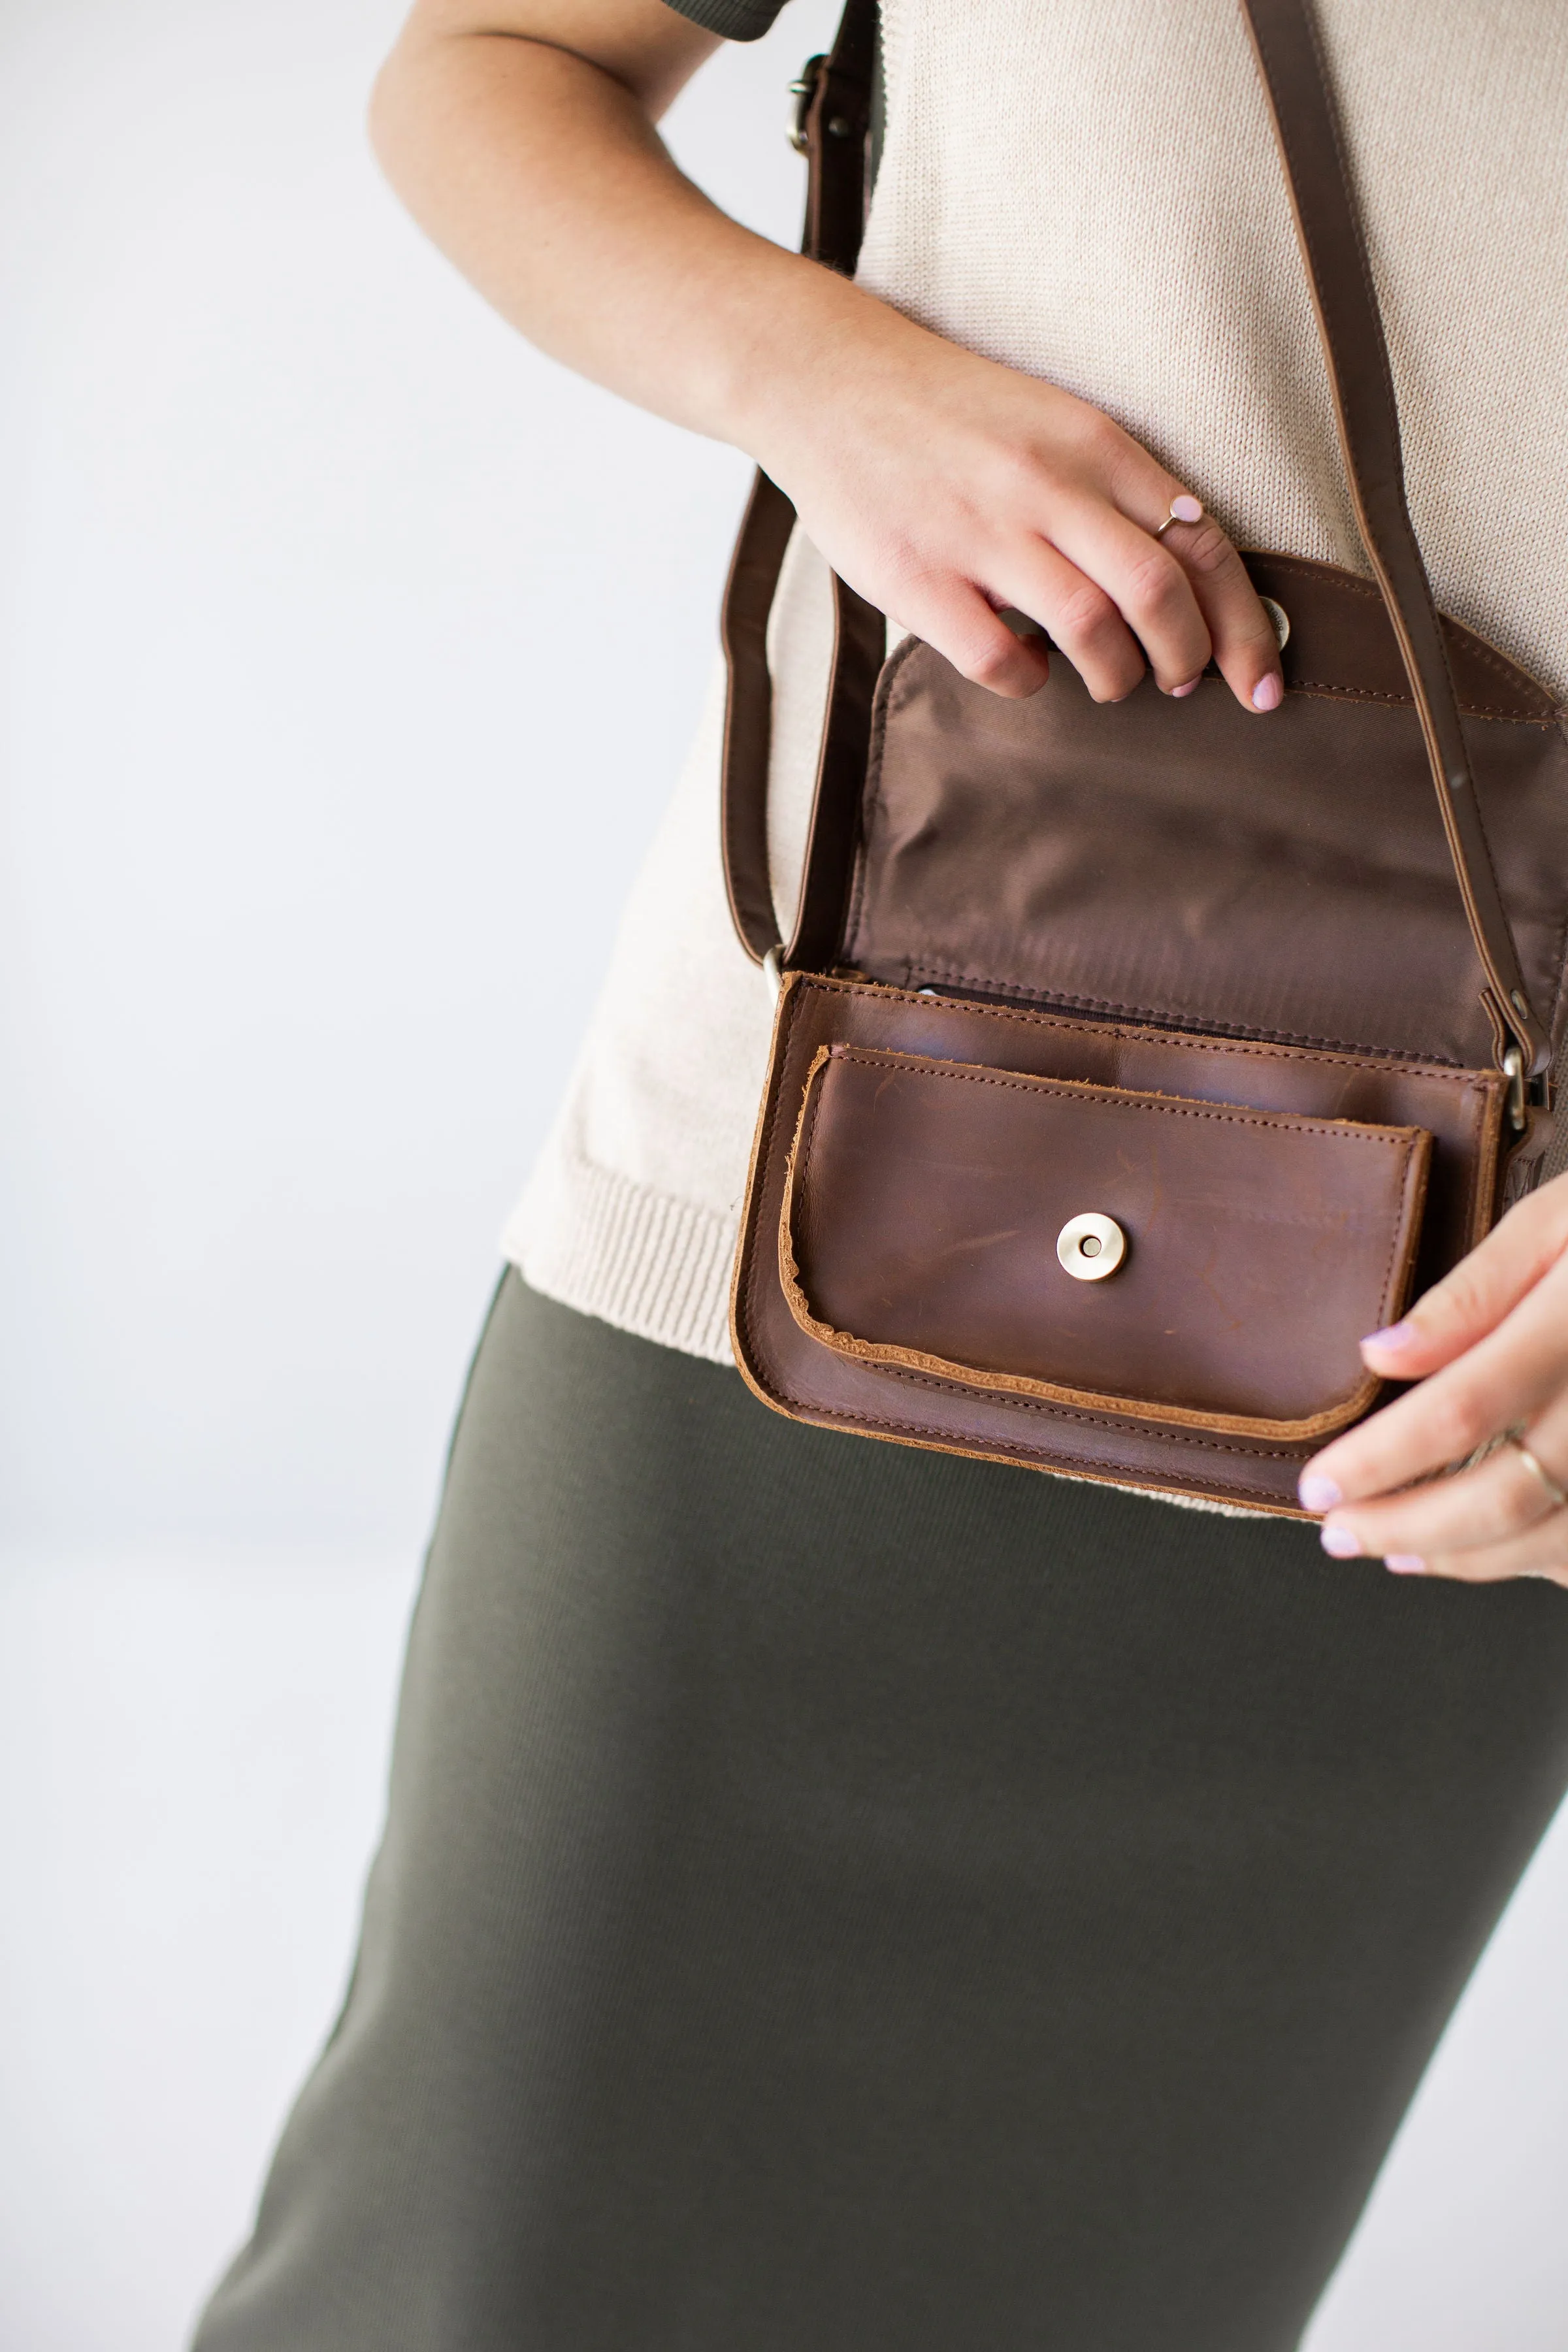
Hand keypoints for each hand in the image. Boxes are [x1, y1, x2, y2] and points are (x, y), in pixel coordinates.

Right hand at [750, 301, 1283, 713]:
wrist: (828, 382)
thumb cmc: (947, 414)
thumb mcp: (1051, 423)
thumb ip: (1114, 489)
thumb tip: (1183, 579)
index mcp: (1092, 443)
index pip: (1200, 540)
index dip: (1242, 621)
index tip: (1261, 675)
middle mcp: (1046, 484)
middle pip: (1157, 593)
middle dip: (1189, 658)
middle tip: (1184, 684)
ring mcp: (981, 533)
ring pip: (1090, 631)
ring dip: (1116, 677)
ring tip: (1111, 682)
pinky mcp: (920, 579)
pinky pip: (1003, 660)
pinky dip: (1030, 681)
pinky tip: (1027, 669)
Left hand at [1298, 1168, 1567, 1585]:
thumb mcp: (1560, 1221)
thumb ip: (1474, 1292)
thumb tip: (1381, 1355)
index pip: (1464, 1408)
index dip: (1383, 1459)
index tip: (1320, 1484)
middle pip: (1504, 1496)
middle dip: (1406, 1527)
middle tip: (1338, 1534)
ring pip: (1552, 1541)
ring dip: (1463, 1558)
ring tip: (1395, 1549)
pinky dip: (1532, 1560)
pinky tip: (1480, 1551)